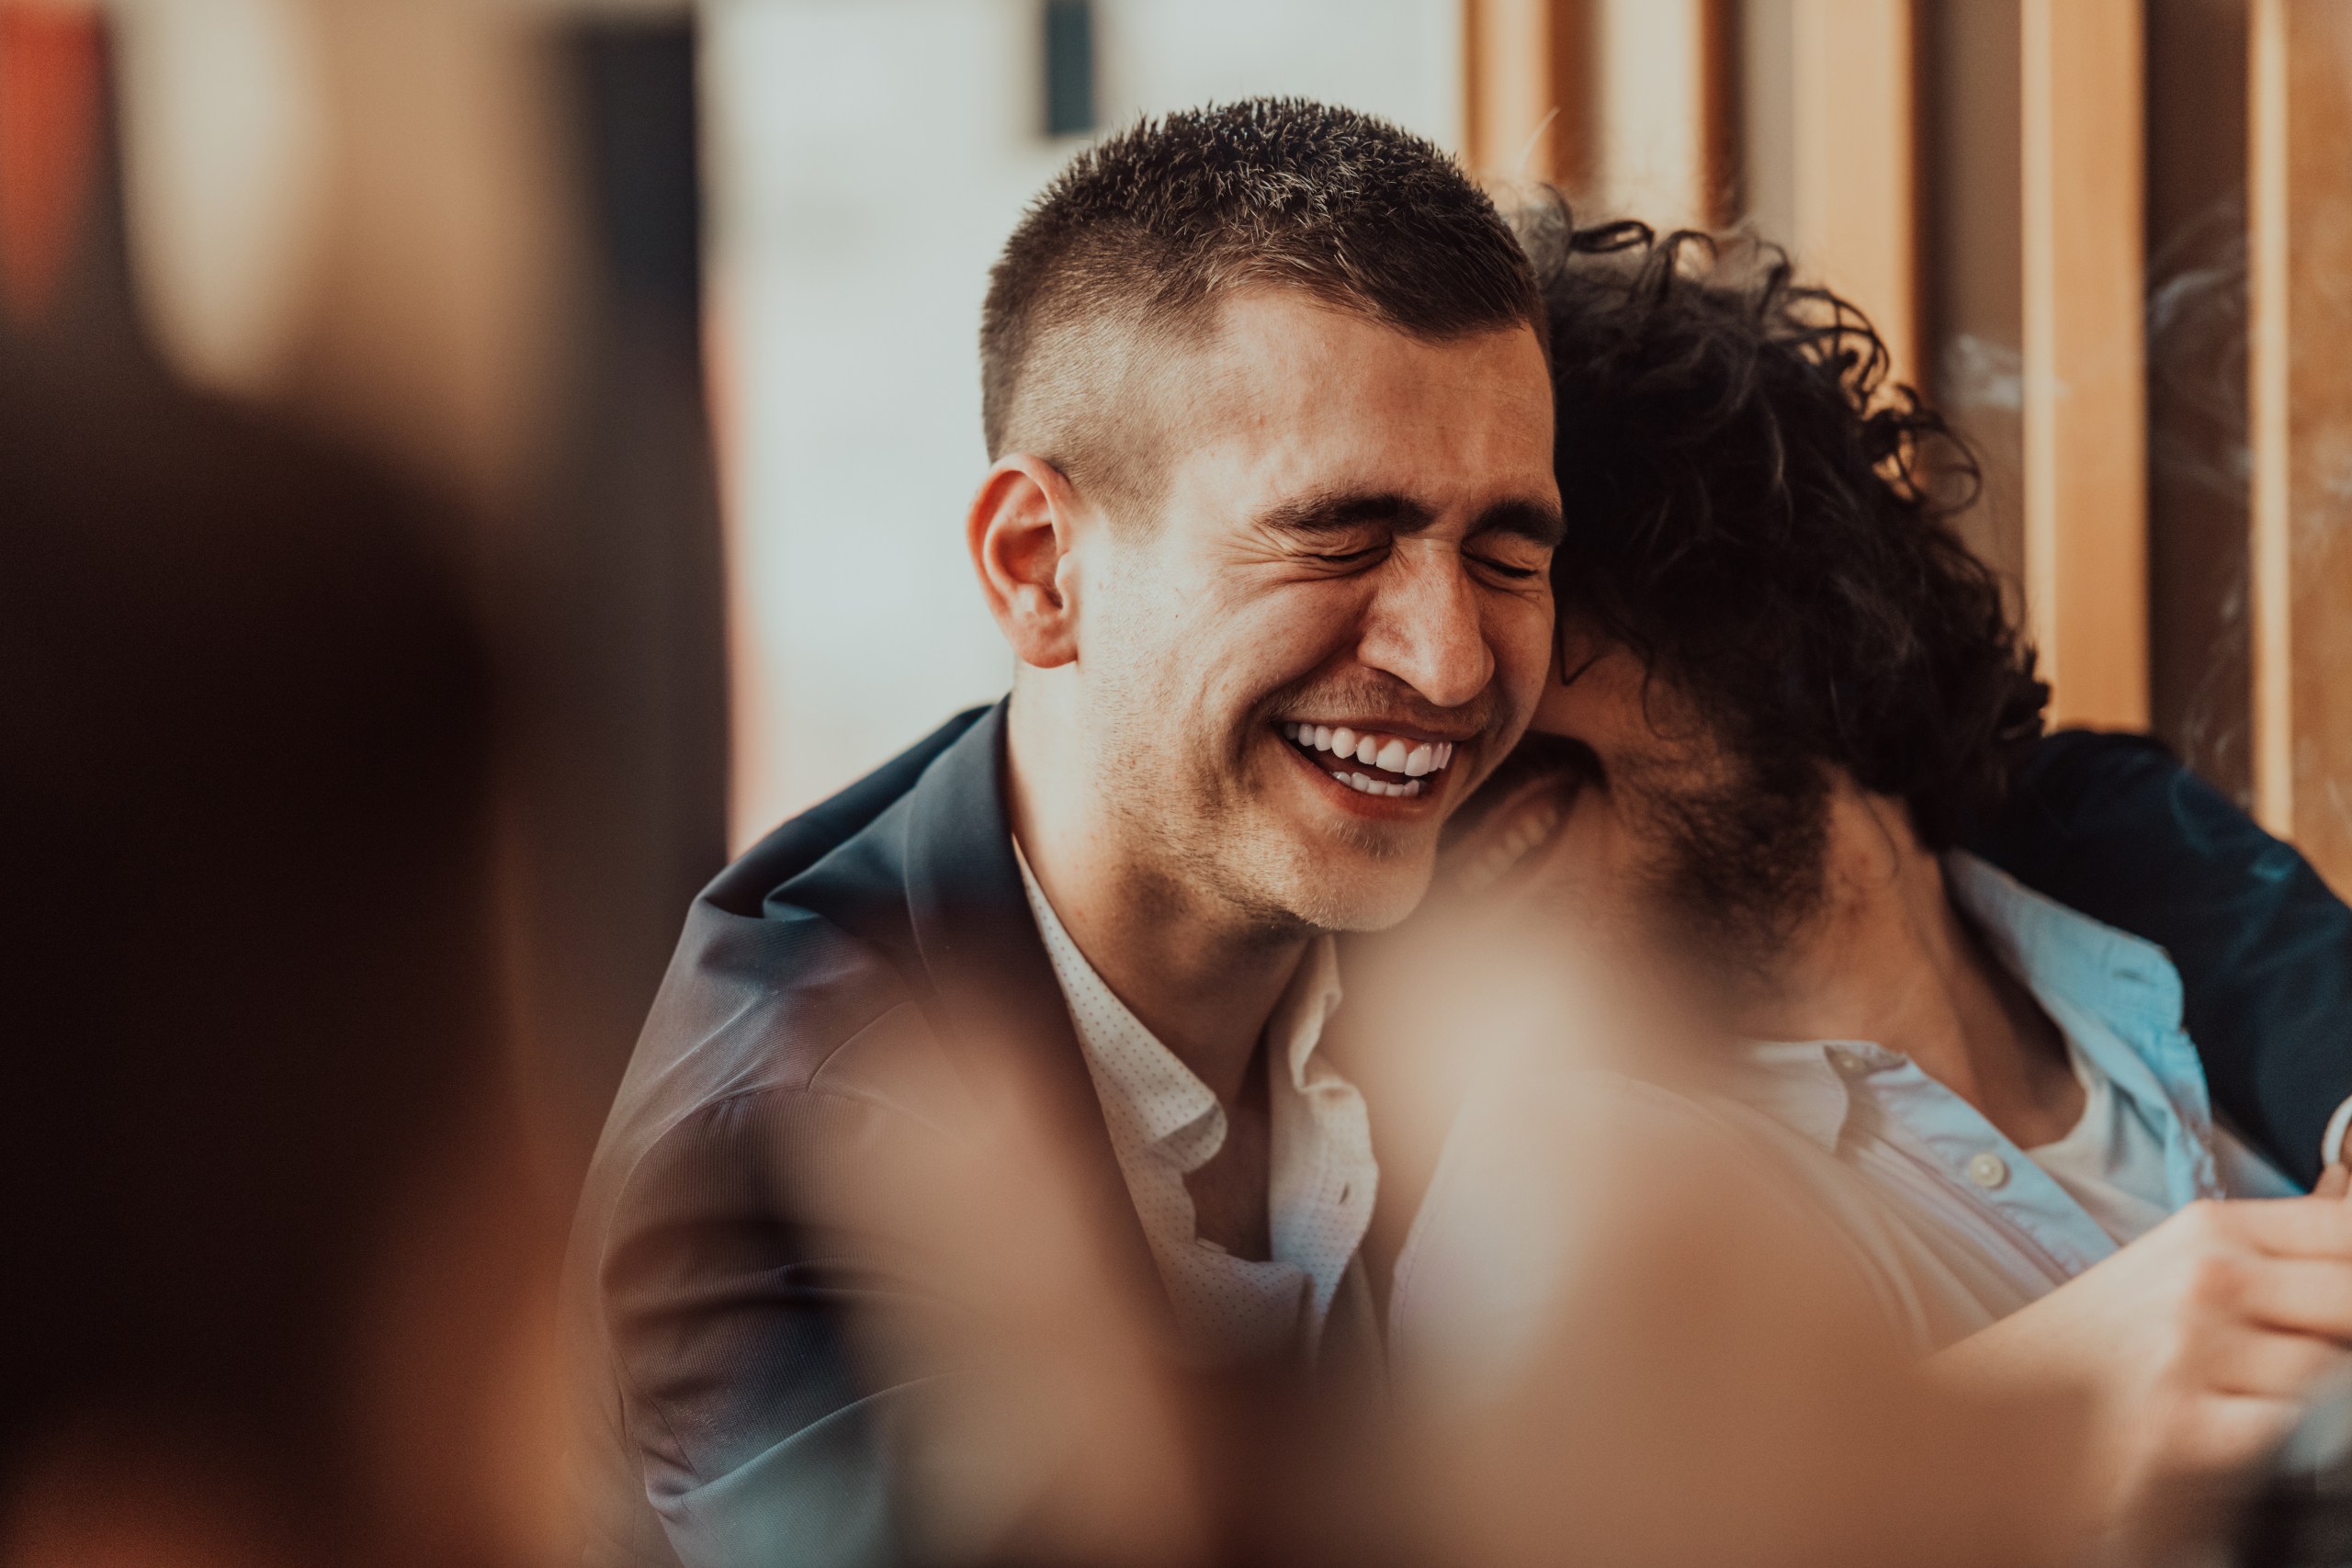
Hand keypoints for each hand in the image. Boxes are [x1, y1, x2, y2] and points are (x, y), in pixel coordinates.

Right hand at [1933, 1176, 2351, 1544]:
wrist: (1997, 1413)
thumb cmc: (2100, 1349)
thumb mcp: (2181, 1271)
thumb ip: (2273, 1260)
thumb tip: (2348, 1245)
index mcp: (2211, 1230)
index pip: (2348, 1226)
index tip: (2336, 1297)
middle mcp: (2206, 1277)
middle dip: (2337, 1326)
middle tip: (2300, 1348)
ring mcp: (2193, 1350)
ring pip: (2332, 1369)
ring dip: (2311, 1392)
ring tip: (2252, 1400)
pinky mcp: (2184, 1429)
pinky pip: (2292, 1432)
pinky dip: (2278, 1442)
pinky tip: (2231, 1435)